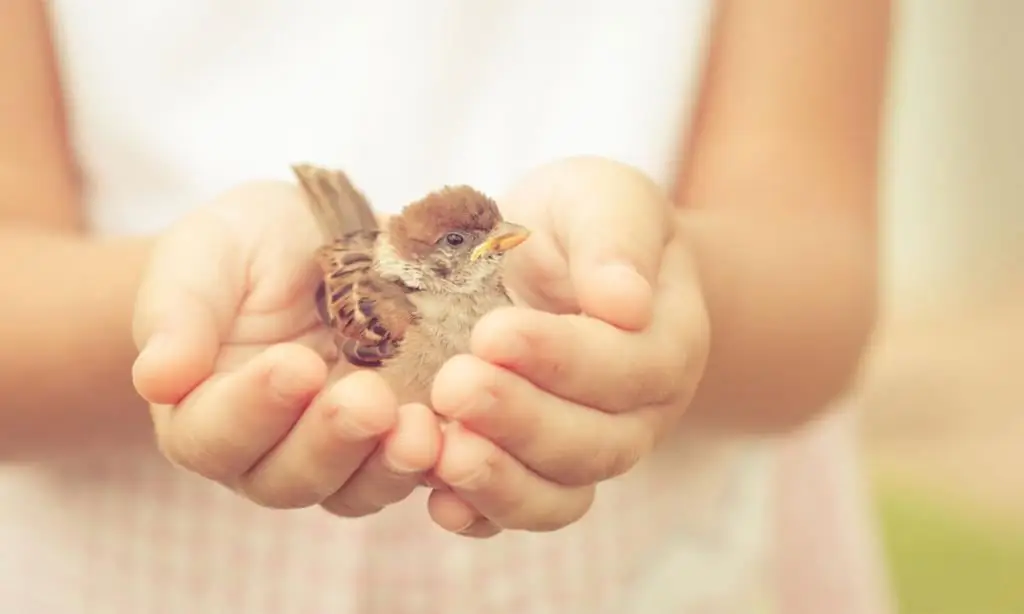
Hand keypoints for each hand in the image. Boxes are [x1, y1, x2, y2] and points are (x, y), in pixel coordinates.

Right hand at [131, 180, 439, 516]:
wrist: (320, 240)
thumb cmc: (248, 246)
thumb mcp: (205, 254)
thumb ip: (179, 312)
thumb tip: (156, 378)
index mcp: (203, 409)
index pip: (213, 435)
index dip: (253, 410)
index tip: (296, 365)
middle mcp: (268, 447)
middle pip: (287, 478)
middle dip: (330, 443)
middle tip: (369, 400)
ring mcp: (339, 450)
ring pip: (355, 489)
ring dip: (388, 466)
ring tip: (421, 428)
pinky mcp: (397, 439)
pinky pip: (417, 471)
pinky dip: (440, 462)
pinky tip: (463, 433)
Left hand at [426, 157, 710, 536]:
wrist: (558, 258)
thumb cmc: (584, 222)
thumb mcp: (606, 199)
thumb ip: (618, 240)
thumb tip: (625, 302)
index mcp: (664, 344)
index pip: (626, 367)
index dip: (561, 358)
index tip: (493, 331)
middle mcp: (634, 415)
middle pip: (593, 443)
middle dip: (521, 419)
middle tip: (454, 386)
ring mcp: (585, 453)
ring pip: (559, 494)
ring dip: (500, 481)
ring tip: (443, 454)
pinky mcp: (533, 472)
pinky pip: (519, 510)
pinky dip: (481, 514)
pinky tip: (439, 502)